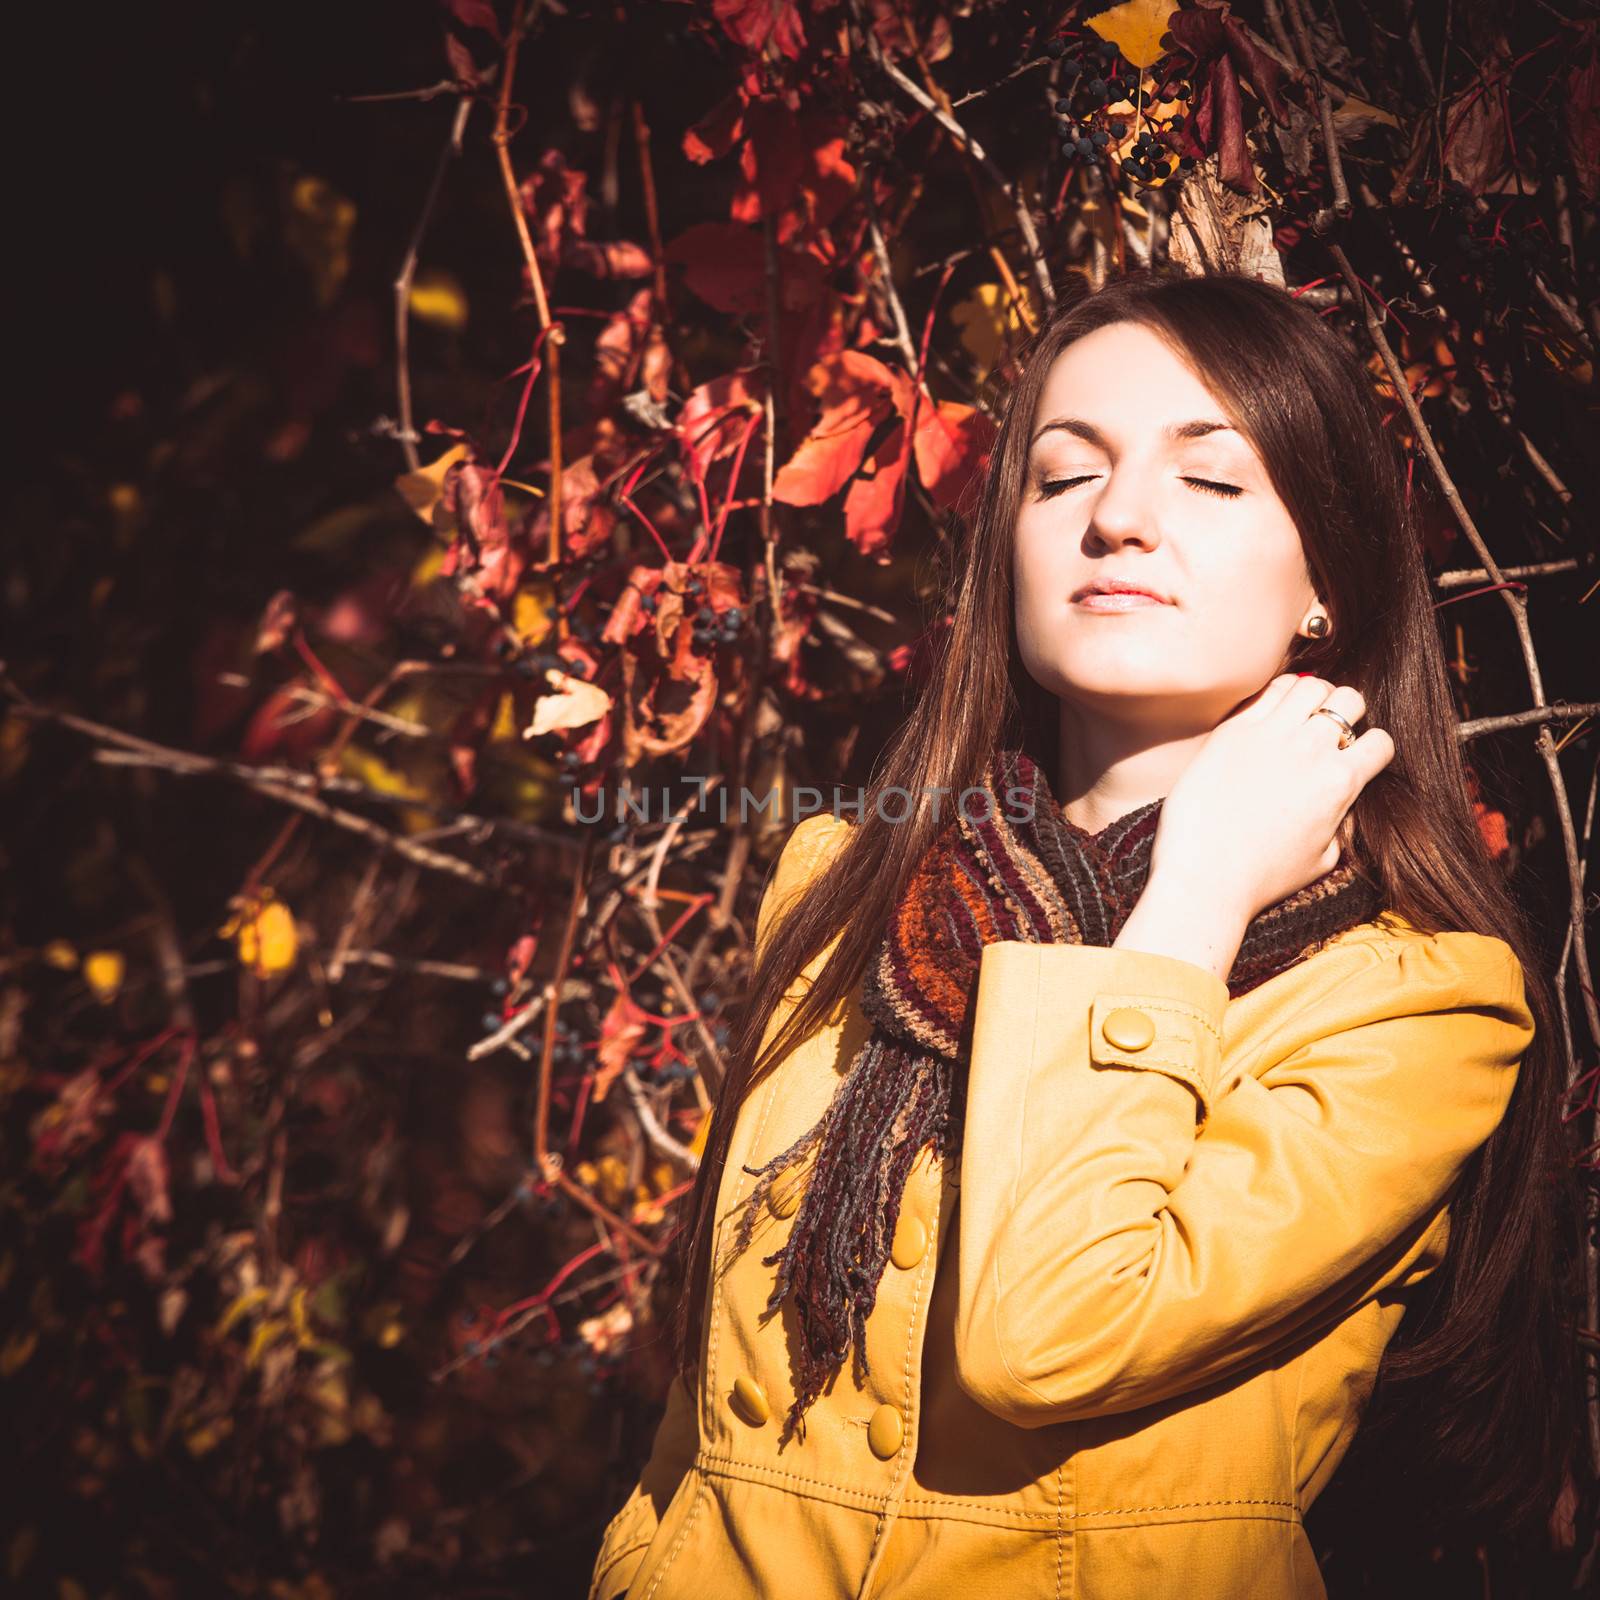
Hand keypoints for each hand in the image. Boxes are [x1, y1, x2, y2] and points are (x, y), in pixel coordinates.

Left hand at [1147, 673, 1395, 924]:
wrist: (1205, 876)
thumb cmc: (1263, 877)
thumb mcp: (1325, 858)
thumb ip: (1342, 820)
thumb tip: (1344, 802)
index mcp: (1341, 783)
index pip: (1381, 742)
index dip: (1372, 749)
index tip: (1354, 758)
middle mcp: (1312, 751)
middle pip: (1349, 700)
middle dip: (1346, 712)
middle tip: (1327, 730)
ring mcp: (1271, 735)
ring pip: (1311, 685)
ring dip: (1313, 696)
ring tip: (1300, 716)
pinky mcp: (1233, 730)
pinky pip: (1268, 690)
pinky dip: (1278, 693)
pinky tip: (1271, 713)